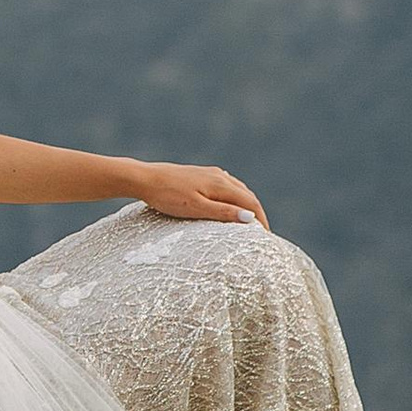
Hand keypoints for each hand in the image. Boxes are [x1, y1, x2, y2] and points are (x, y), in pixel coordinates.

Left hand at [133, 162, 269, 232]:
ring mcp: (210, 173)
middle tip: (260, 232)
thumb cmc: (168, 196)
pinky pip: (225, 185)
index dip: (261, 220)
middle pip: (247, 195)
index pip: (251, 202)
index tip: (266, 237)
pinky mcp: (200, 175)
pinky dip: (234, 197)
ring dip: (246, 204)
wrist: (144, 179)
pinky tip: (229, 202)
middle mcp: (219, 176)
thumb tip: (250, 218)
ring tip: (248, 221)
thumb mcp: (196, 208)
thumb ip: (222, 213)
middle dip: (256, 213)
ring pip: (236, 189)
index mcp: (221, 184)